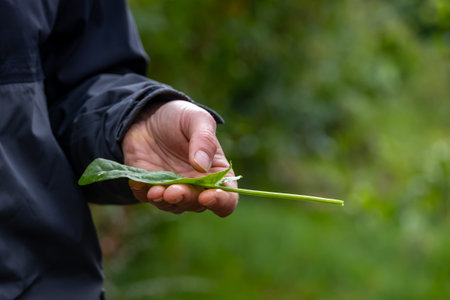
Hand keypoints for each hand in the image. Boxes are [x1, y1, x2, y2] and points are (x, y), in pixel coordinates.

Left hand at [121, 100, 237, 216]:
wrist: (146, 116)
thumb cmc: (179, 117)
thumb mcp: (196, 119)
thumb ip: (204, 140)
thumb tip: (202, 165)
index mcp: (216, 172)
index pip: (227, 199)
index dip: (221, 201)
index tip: (208, 195)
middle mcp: (197, 186)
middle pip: (197, 205)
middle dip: (186, 199)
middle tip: (173, 191)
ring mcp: (174, 189)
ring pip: (173, 206)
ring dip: (165, 201)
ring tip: (156, 191)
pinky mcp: (151, 188)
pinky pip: (149, 198)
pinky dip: (146, 194)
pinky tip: (140, 183)